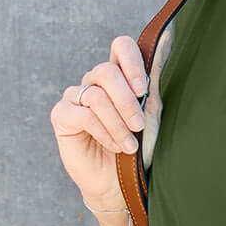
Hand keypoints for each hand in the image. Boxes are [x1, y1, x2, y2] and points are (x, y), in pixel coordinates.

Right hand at [50, 36, 147, 207]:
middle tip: (139, 125)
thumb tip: (163, 43)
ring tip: (129, 145)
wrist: (121, 182)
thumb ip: (151, 83)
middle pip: (106, 72)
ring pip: (96, 95)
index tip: (143, 90)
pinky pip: (83, 114)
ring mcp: (76, 97)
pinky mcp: (62, 115)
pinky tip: (113, 146)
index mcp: (119, 76)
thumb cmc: (138, 147)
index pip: (121, 47)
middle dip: (127, 101)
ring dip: (117, 123)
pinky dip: (103, 132)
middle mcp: (95, 82)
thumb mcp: (150, 113)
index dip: (131, 61)